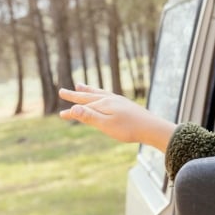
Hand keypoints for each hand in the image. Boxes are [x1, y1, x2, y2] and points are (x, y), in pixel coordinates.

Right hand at [58, 84, 175, 151]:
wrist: (153, 128)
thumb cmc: (129, 129)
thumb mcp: (106, 125)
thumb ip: (90, 117)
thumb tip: (73, 108)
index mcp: (104, 104)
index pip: (83, 108)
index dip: (72, 112)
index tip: (61, 115)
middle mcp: (110, 99)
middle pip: (89, 96)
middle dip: (75, 95)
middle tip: (62, 91)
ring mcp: (119, 101)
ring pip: (99, 93)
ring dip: (88, 90)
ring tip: (80, 85)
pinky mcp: (127, 105)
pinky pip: (109, 95)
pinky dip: (101, 93)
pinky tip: (104, 96)